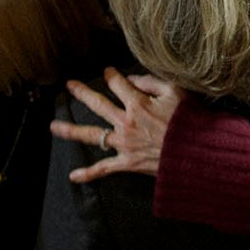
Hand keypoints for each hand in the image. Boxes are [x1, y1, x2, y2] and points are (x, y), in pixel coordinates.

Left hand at [51, 67, 182, 181]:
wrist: (195, 153)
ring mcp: (124, 143)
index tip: (108, 73)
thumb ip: (152, 82)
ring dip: (72, 131)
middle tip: (70, 86)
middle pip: (98, 104)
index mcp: (138, 103)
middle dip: (82, 93)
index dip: (112, 76)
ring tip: (54, 127)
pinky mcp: (126, 162)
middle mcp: (126, 122)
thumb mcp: (176, 92)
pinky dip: (88, 174)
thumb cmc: (188, 121)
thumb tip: (132, 79)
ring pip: (93, 135)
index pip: (118, 84)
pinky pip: (104, 168)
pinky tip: (72, 176)